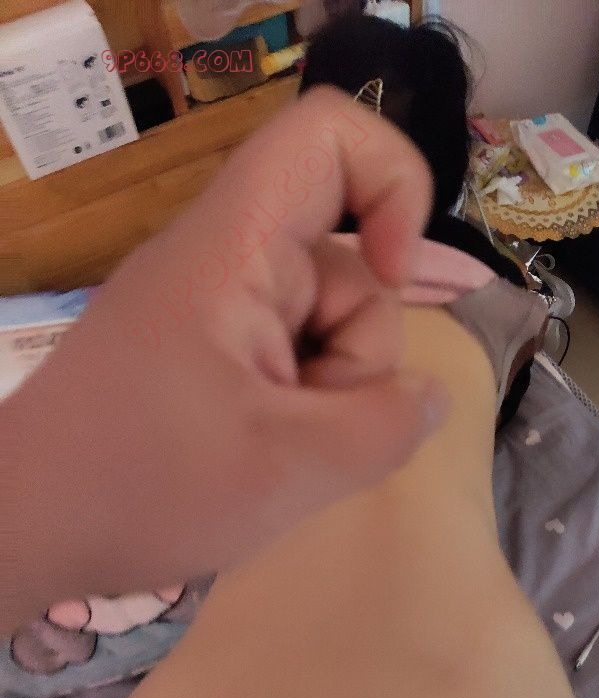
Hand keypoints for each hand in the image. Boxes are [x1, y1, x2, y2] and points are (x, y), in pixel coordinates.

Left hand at [5, 87, 448, 616]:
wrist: (28, 530)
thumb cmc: (142, 488)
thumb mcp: (287, 469)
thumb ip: (386, 427)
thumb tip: (430, 396)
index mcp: (233, 250)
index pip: (327, 137)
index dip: (392, 183)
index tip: (394, 274)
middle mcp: (228, 262)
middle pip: (347, 262)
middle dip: (358, 356)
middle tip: (310, 428)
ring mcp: (218, 310)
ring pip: (328, 325)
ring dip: (332, 394)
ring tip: (281, 454)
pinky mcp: (213, 352)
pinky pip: (295, 357)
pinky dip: (305, 407)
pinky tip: (276, 455)